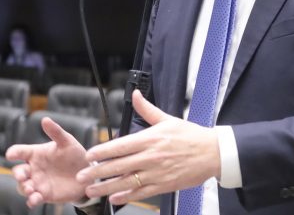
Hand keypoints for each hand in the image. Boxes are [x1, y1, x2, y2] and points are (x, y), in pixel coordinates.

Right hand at [6, 117, 88, 206]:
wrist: (85, 174)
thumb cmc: (74, 154)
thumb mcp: (67, 141)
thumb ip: (55, 132)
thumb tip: (45, 119)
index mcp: (36, 153)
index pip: (20, 151)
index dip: (13, 152)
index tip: (10, 154)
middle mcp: (33, 168)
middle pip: (18, 171)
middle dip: (18, 174)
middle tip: (22, 176)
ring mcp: (37, 182)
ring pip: (23, 186)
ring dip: (24, 188)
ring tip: (31, 189)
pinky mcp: (44, 194)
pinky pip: (33, 199)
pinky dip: (32, 200)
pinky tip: (35, 199)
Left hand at [76, 90, 220, 204]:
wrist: (213, 152)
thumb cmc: (191, 135)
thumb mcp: (168, 119)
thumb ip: (147, 109)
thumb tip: (135, 94)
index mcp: (150, 138)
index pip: (120, 146)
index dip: (102, 151)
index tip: (89, 155)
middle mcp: (150, 156)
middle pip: (118, 165)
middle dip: (97, 172)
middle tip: (81, 176)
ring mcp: (156, 172)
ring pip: (126, 182)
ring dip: (106, 187)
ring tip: (91, 191)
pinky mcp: (164, 185)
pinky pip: (141, 193)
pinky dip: (127, 196)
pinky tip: (114, 198)